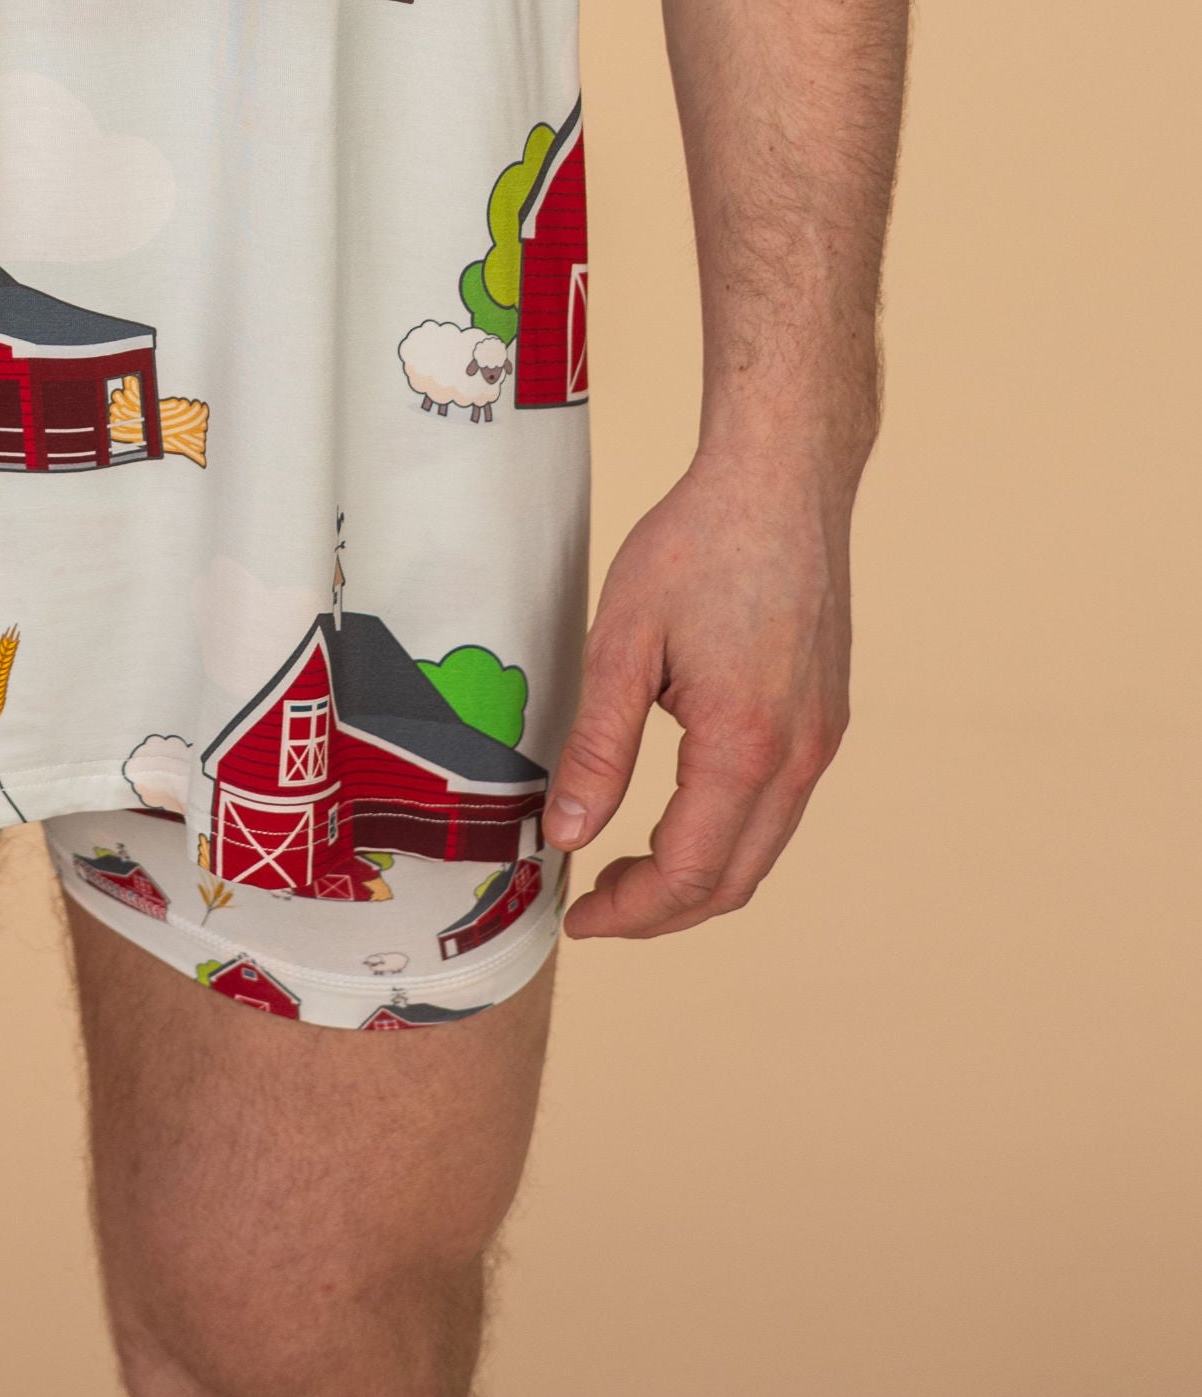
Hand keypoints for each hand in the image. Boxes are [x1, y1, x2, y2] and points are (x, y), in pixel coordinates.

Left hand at [543, 446, 852, 938]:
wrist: (780, 479)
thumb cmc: (696, 544)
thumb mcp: (621, 641)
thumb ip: (597, 746)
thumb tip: (568, 835)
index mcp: (743, 745)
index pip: (687, 874)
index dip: (629, 911)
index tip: (578, 917)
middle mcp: (798, 756)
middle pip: (733, 881)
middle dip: (661, 912)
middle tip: (595, 905)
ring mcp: (822, 739)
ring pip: (763, 850)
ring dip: (698, 878)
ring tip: (627, 868)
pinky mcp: (827, 717)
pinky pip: (780, 807)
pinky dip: (730, 835)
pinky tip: (682, 813)